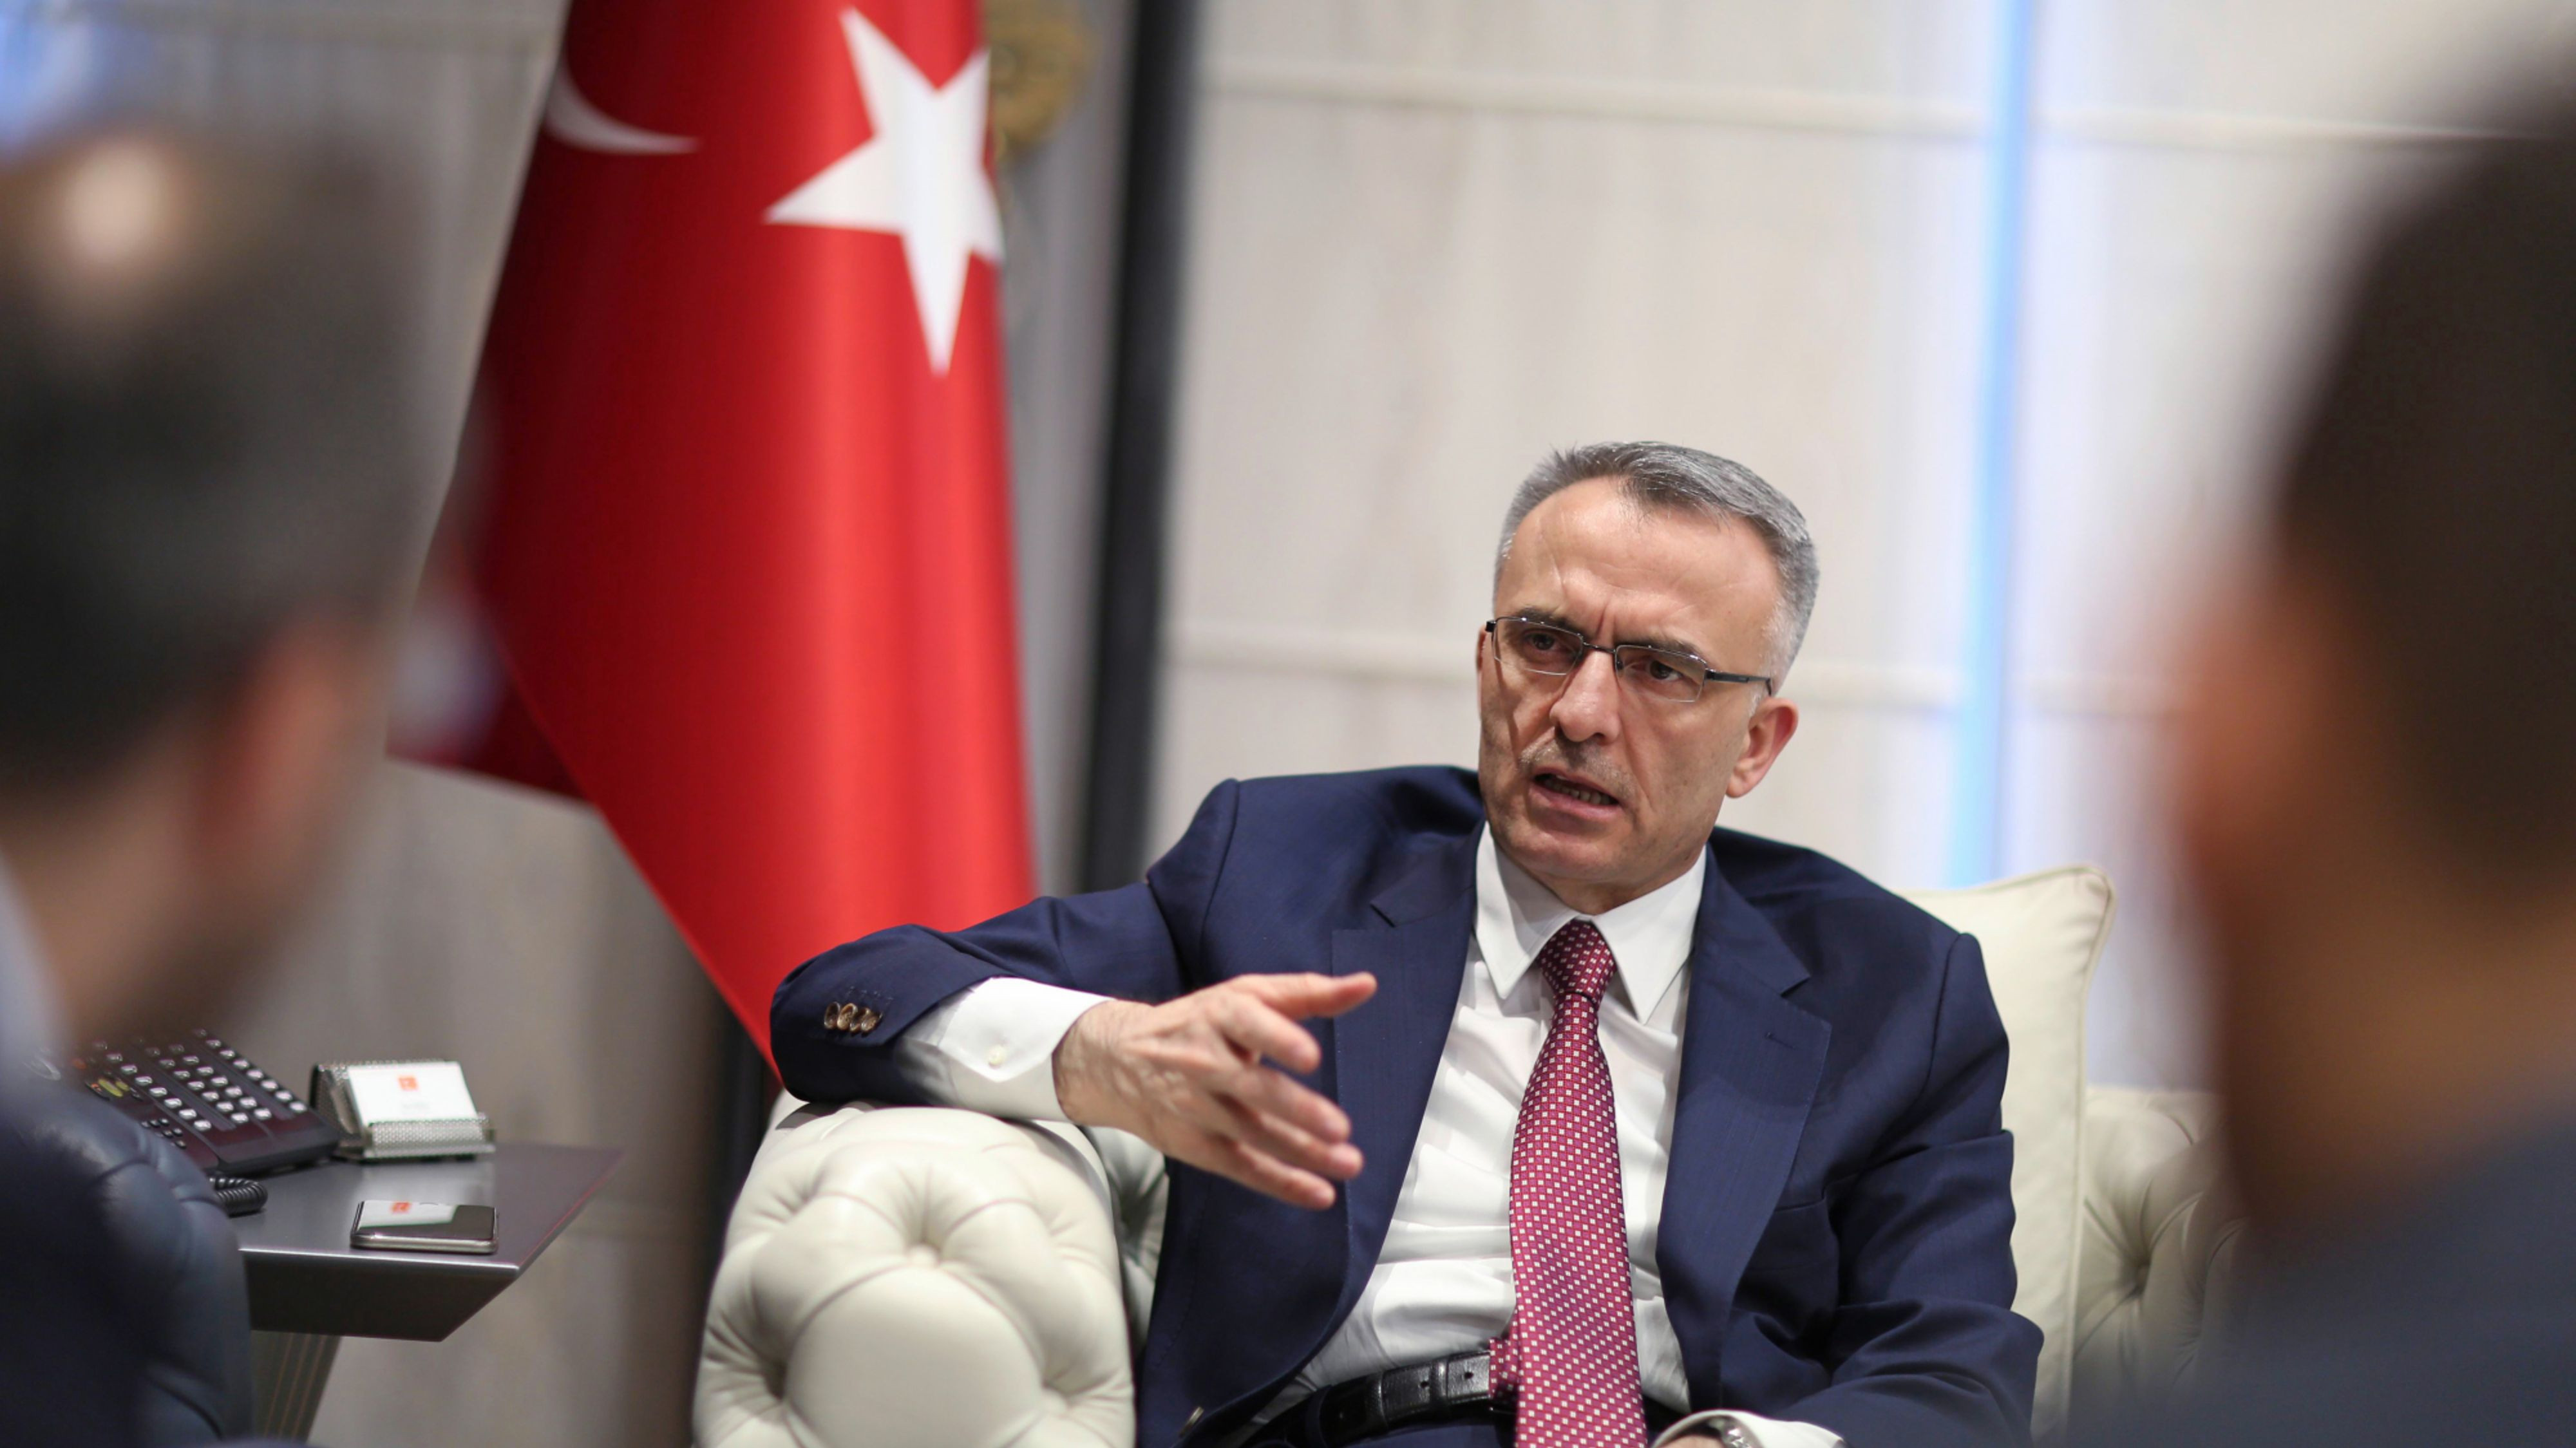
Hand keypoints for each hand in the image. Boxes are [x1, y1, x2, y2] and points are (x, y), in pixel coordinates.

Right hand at [1053, 972, 1377, 1208]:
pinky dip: (1280, 1183)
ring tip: (1348, 1163)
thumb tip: (1367, 985)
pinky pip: (1240, 1167)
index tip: (1311, 1057)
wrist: (1120, 1060)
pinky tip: (1320, 1193)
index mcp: (1220, 1015)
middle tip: (1339, 1128)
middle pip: (1250, 1088)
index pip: (1247, 1024)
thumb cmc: (1200, 1023)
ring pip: (1251, 1133)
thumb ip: (1307, 993)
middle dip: (1295, 1110)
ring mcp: (1196, 1106)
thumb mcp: (1246, 996)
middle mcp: (1204, 1061)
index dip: (1277, 1039)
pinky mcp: (1194, 1143)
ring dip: (1300, 1153)